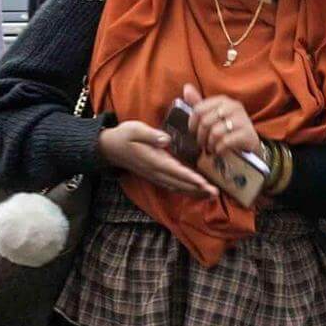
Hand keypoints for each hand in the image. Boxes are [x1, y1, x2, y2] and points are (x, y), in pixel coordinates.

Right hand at [99, 120, 217, 197]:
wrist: (109, 148)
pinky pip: (174, 186)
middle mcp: (156, 172)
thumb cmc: (124, 136)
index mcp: (154, 161)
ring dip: (195, 192)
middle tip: (216, 192)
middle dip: (198, 189)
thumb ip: (151, 135)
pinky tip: (197, 192)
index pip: (176, 171)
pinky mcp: (156, 176)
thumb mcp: (135, 130)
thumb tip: (166, 140)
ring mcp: (156, 176)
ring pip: (178, 187)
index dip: (190, 178)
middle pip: (180, 183)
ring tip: (212, 195)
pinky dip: (187, 190)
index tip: (204, 183)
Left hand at [183, 84, 263, 158]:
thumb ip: (199, 103)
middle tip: (202, 144)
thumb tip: (186, 88)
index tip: (194, 132)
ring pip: (215, 132)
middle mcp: (233, 107)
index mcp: (223, 100)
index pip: (198, 109)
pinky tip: (219, 151)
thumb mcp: (213, 114)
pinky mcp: (247, 134)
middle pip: (205, 121)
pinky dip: (219, 149)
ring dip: (210, 144)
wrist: (250, 141)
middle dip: (200, 136)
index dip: (192, 123)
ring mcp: (242, 120)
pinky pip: (225, 142)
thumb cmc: (228, 127)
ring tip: (210, 148)